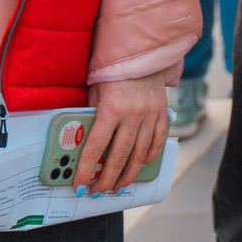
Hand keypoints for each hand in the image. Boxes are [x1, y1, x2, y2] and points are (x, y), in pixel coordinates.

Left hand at [76, 70, 168, 194]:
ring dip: (127, 175)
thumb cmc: (113, 70)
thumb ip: (91, 115)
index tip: (78, 186)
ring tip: (117, 186)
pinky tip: (139, 166)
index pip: (95, 149)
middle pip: (119, 157)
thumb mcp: (95, 90)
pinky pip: (157, 141)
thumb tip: (83, 141)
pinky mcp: (162, 113)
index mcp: (111, 109)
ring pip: (139, 155)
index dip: (85, 171)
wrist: (142, 50)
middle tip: (98, 191)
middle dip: (106, 179)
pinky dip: (148, 157)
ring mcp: (150, 115)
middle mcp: (133, 115)